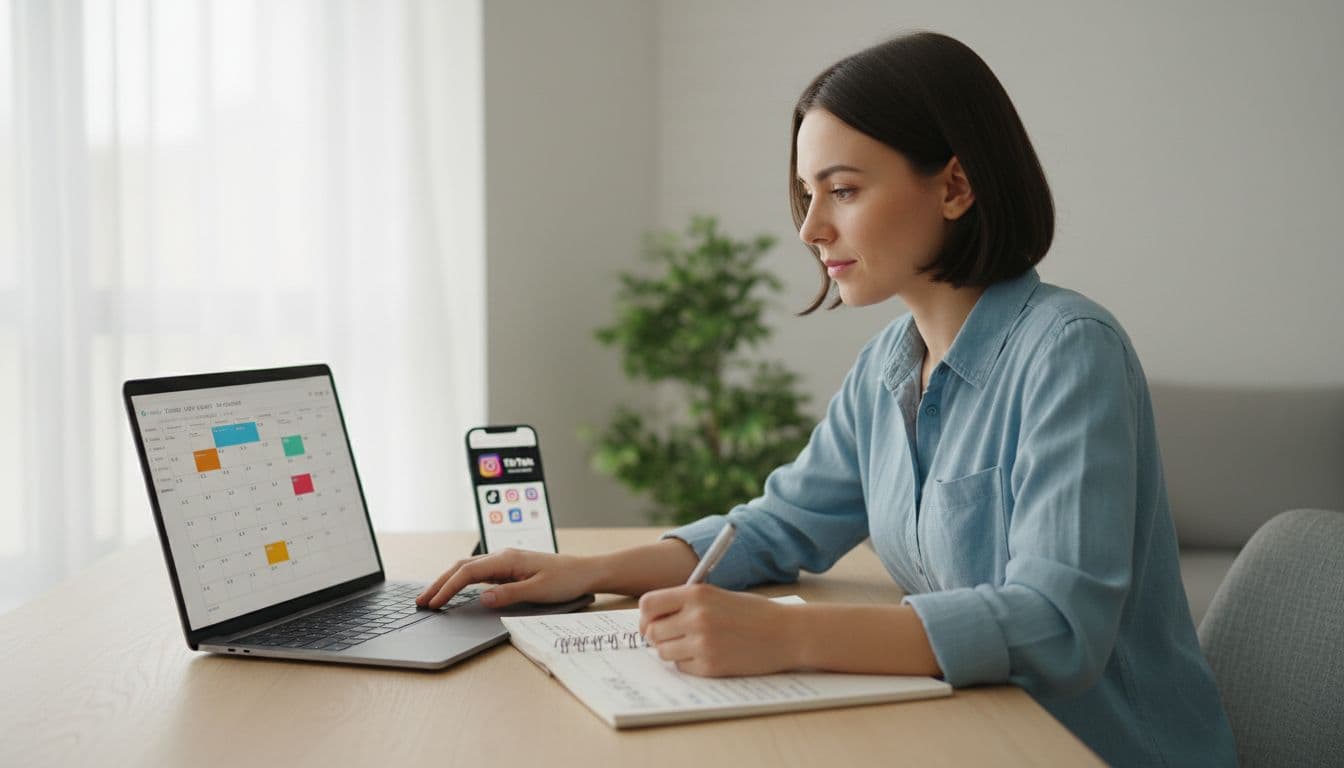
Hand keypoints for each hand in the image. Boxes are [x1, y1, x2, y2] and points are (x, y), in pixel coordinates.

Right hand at [416, 549, 595, 608]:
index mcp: (507, 559)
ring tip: (432, 597)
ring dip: (448, 581)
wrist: (585, 571)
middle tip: (421, 601)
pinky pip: (478, 573)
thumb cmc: (566, 580)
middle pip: (461, 567)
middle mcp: (503, 556)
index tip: (433, 603)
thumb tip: (482, 597)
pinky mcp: (509, 568)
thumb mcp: (538, 590)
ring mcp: (505, 561)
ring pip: (468, 568)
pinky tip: (455, 590)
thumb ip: (509, 594)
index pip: (468, 572)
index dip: (447, 587)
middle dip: (440, 583)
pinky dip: (461, 581)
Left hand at [637, 584, 799, 676]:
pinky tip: (709, 654)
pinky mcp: (710, 666)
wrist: (786, 633)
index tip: (651, 622)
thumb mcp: (717, 595)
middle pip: (652, 632)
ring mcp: (702, 643)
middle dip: (657, 636)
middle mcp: (696, 617)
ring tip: (693, 645)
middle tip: (670, 638)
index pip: (648, 605)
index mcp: (696, 594)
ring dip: (673, 651)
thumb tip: (652, 619)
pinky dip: (689, 663)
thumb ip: (686, 603)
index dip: (646, 616)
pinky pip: (682, 667)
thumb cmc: (754, 612)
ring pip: (663, 652)